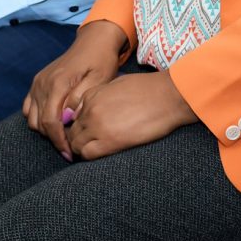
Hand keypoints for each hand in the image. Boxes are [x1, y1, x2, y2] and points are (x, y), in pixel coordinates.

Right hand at [23, 20, 125, 159]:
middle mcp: (42, 83)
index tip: (70, 154)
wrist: (94, 41)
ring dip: (46, 130)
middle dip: (53, 139)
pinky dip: (39, 119)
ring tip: (65, 136)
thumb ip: (81, 98)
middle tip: (71, 149)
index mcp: (57, 83)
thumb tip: (66, 117)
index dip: (59, 141)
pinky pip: (30, 108)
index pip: (51, 122)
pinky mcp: (37, 82)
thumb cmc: (101, 60)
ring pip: (33, 118)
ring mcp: (37, 82)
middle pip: (40, 123)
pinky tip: (55, 123)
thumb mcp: (99, 79)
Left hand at [66, 70, 196, 160]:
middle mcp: (90, 110)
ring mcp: (98, 126)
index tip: (88, 132)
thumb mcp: (118, 84)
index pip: (74, 116)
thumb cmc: (149, 88)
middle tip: (89, 145)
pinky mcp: (110, 141)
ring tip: (95, 151)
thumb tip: (91, 109)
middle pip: (72, 131)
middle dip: (78, 138)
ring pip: (76, 144)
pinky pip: (88, 154)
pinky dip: (89, 156)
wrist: (168, 95)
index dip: (79, 126)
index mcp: (92, 95)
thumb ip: (100, 96)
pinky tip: (100, 154)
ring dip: (82, 149)